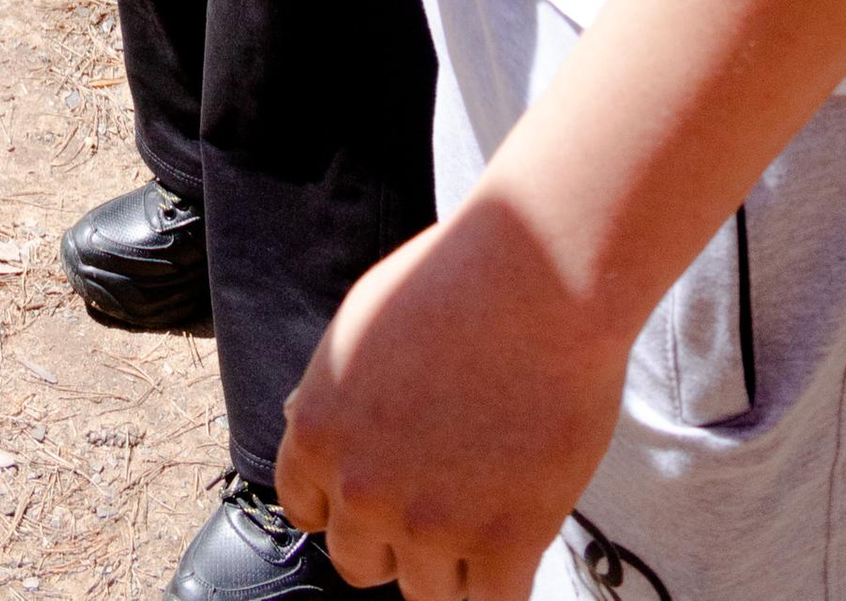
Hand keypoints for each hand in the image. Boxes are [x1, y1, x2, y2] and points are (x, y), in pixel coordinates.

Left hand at [276, 199, 629, 597]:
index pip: (308, 511)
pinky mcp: (505, 543)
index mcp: (320, 433)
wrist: (538, 276)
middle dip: (396, 539)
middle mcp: (363, 490)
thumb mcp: (361, 324)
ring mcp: (433, 525)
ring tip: (489, 504)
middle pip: (362, 564)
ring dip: (456, 561)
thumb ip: (333, 392)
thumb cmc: (455, 280)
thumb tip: (307, 423)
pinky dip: (506, 582)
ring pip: (429, 593)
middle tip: (440, 498)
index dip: (345, 503)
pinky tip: (520, 540)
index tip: (380, 490)